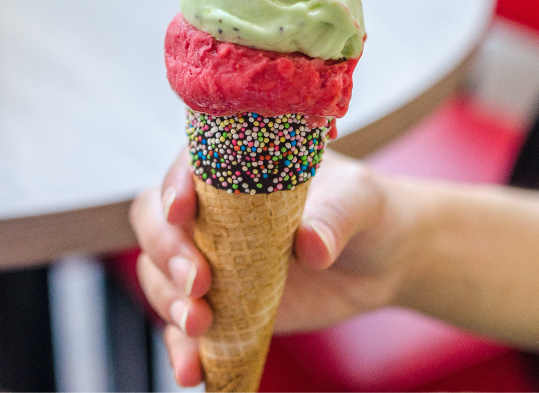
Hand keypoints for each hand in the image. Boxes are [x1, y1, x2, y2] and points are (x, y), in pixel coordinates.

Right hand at [129, 148, 412, 386]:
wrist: (381, 260)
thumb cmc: (366, 210)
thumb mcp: (359, 200)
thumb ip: (333, 217)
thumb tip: (310, 244)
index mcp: (235, 168)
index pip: (187, 168)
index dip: (175, 186)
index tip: (182, 211)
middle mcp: (211, 211)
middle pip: (156, 222)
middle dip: (167, 252)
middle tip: (198, 282)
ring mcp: (211, 260)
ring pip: (160, 275)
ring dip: (169, 301)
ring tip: (200, 325)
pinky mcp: (220, 305)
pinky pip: (184, 328)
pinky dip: (181, 349)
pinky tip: (191, 370)